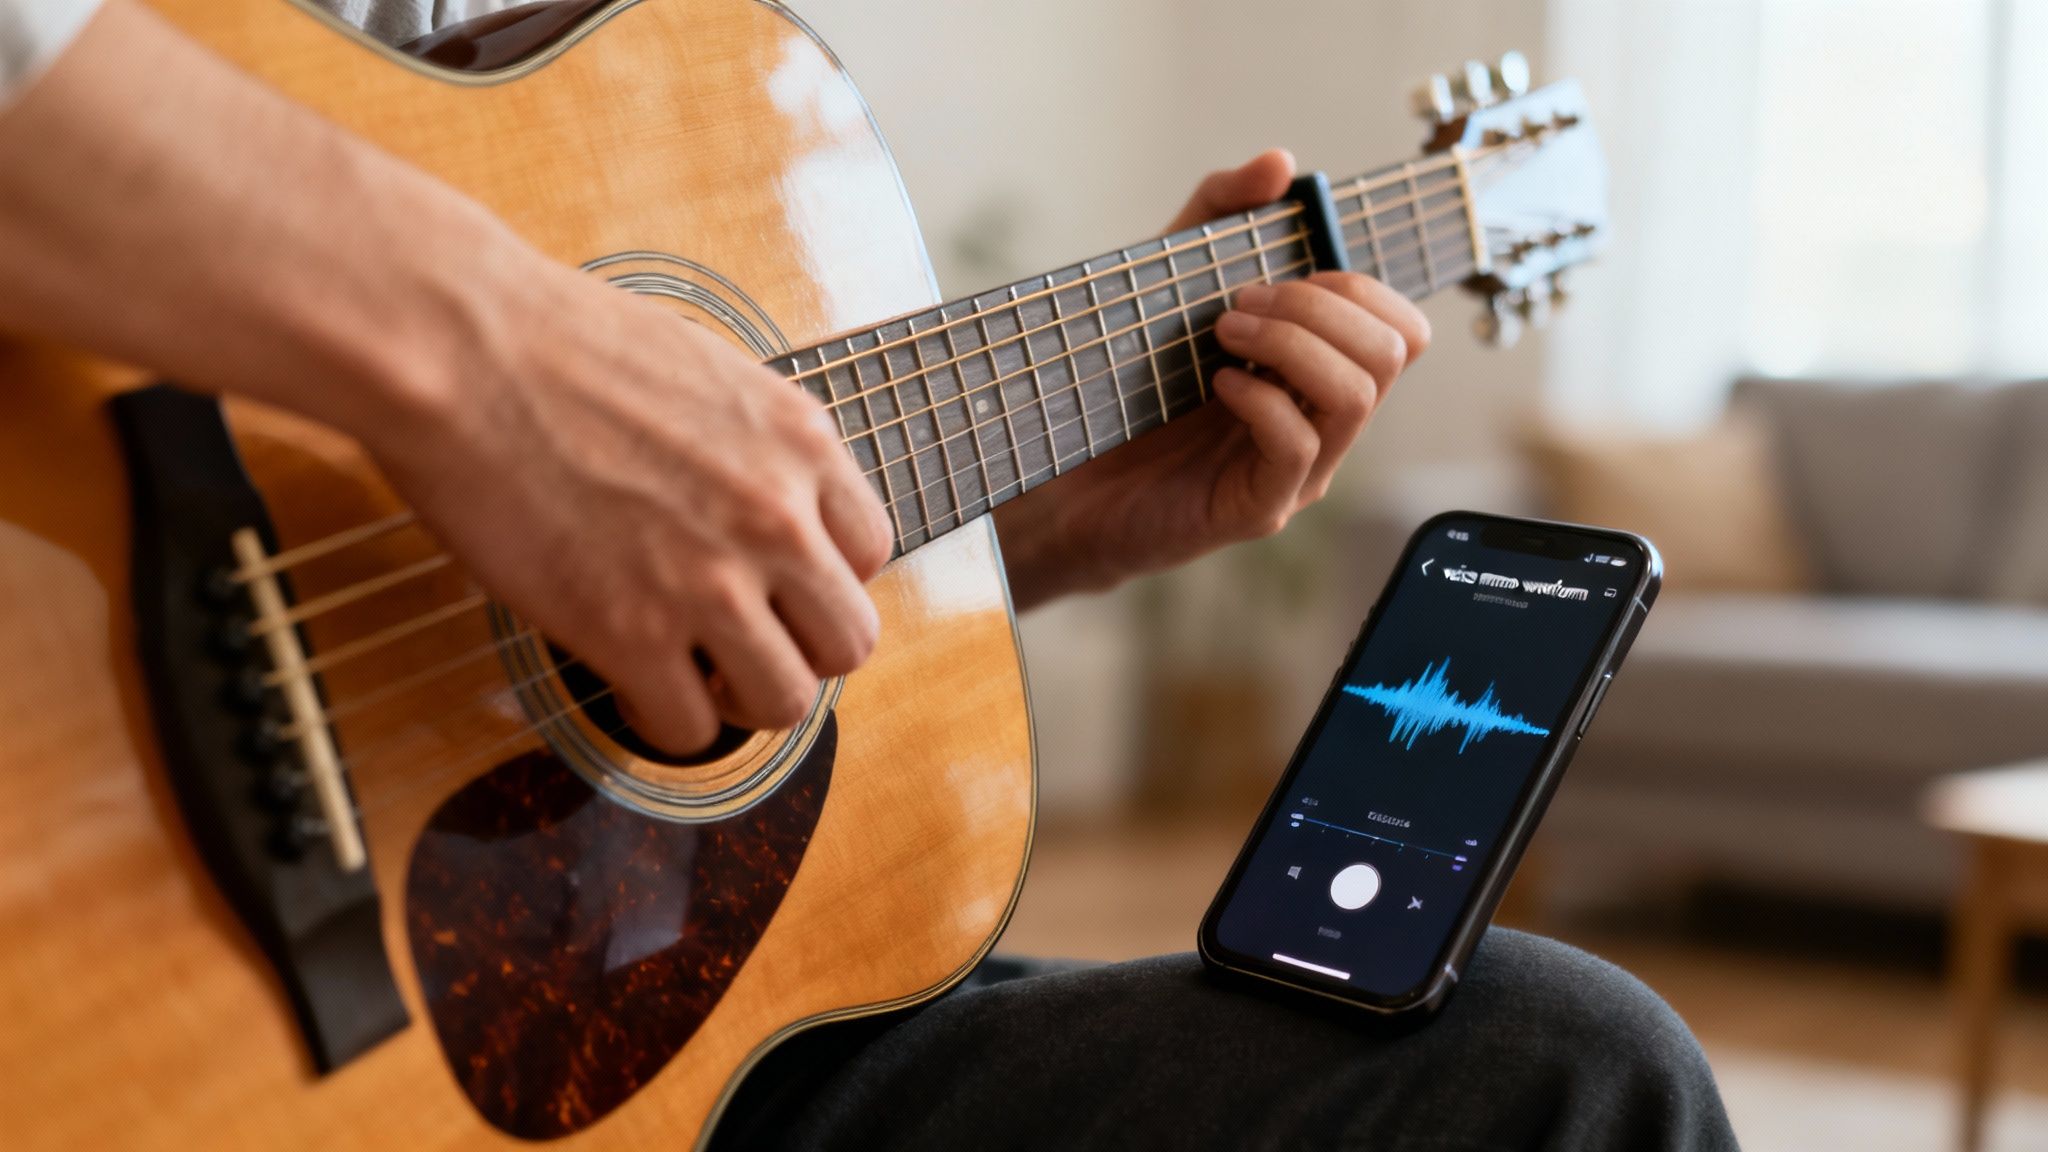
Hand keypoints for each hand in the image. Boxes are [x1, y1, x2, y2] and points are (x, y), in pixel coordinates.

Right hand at [370, 265, 892, 752]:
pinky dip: (663, 719)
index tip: (780, 584)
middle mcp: (776, 519)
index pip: (871, 553)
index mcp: (800, 445)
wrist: (460, 349)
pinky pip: (688, 727)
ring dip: (742, 698)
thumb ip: (754, 446)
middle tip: (748, 643)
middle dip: (801, 651)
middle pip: (848, 642)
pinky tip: (631, 683)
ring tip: (697, 675)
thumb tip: (765, 497)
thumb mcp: (706, 371)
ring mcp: (709, 583)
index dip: (823, 580)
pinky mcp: (631, 634)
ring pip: (786, 701)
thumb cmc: (557, 341)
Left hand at [993, 149, 1430, 608]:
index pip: (1402, 328)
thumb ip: (1220, 214)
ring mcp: (1301, 472)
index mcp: (1322, 375)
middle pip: (1392, 352)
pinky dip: (1259, 398)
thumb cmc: (1126, 386)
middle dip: (1317, 308)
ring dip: (1291, 344)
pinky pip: (1297, 445)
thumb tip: (1281, 163)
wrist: (1069, 481)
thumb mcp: (1169, 279)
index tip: (1277, 276)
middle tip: (1237, 304)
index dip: (1357, 288)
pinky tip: (1214, 382)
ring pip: (1356, 395)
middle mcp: (1326, 424)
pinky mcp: (1260, 508)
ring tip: (1223, 334)